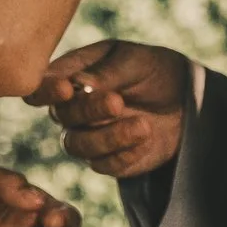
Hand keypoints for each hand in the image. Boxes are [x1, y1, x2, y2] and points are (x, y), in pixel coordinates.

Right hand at [27, 39, 190, 180]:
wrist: (186, 101)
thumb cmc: (154, 71)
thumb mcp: (136, 61)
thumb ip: (108, 71)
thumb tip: (78, 82)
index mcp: (69, 75)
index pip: (40, 87)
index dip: (46, 91)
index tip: (67, 89)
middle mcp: (71, 108)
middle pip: (60, 116)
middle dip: (88, 110)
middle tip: (118, 102)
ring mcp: (87, 136)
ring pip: (77, 146)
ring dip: (110, 136)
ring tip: (144, 125)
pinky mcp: (107, 160)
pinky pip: (104, 165)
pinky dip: (126, 154)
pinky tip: (147, 138)